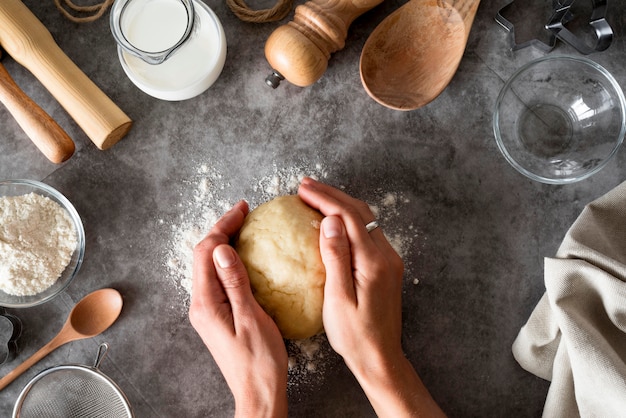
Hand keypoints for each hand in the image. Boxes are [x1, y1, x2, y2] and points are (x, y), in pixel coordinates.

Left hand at [189, 201, 287, 417]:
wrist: (258, 393)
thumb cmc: (259, 362)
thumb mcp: (251, 318)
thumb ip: (235, 283)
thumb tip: (223, 249)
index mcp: (206, 303)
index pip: (207, 252)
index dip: (222, 226)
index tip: (242, 210)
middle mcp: (201, 304)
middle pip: (204, 256)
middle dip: (221, 230)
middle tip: (244, 213)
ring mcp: (209, 310)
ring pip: (210, 266)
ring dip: (225, 244)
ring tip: (244, 228)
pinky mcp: (218, 315)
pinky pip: (219, 279)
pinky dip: (231, 261)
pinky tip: (247, 258)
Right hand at [298, 178, 444, 416]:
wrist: (380, 357)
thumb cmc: (355, 335)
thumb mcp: (338, 299)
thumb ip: (335, 257)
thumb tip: (330, 221)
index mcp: (373, 262)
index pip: (349, 217)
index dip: (325, 199)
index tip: (302, 189)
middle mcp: (386, 256)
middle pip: (359, 212)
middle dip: (332, 195)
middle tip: (305, 186)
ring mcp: (389, 260)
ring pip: (365, 220)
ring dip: (341, 204)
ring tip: (315, 196)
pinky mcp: (386, 267)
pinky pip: (367, 233)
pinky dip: (348, 219)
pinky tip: (332, 221)